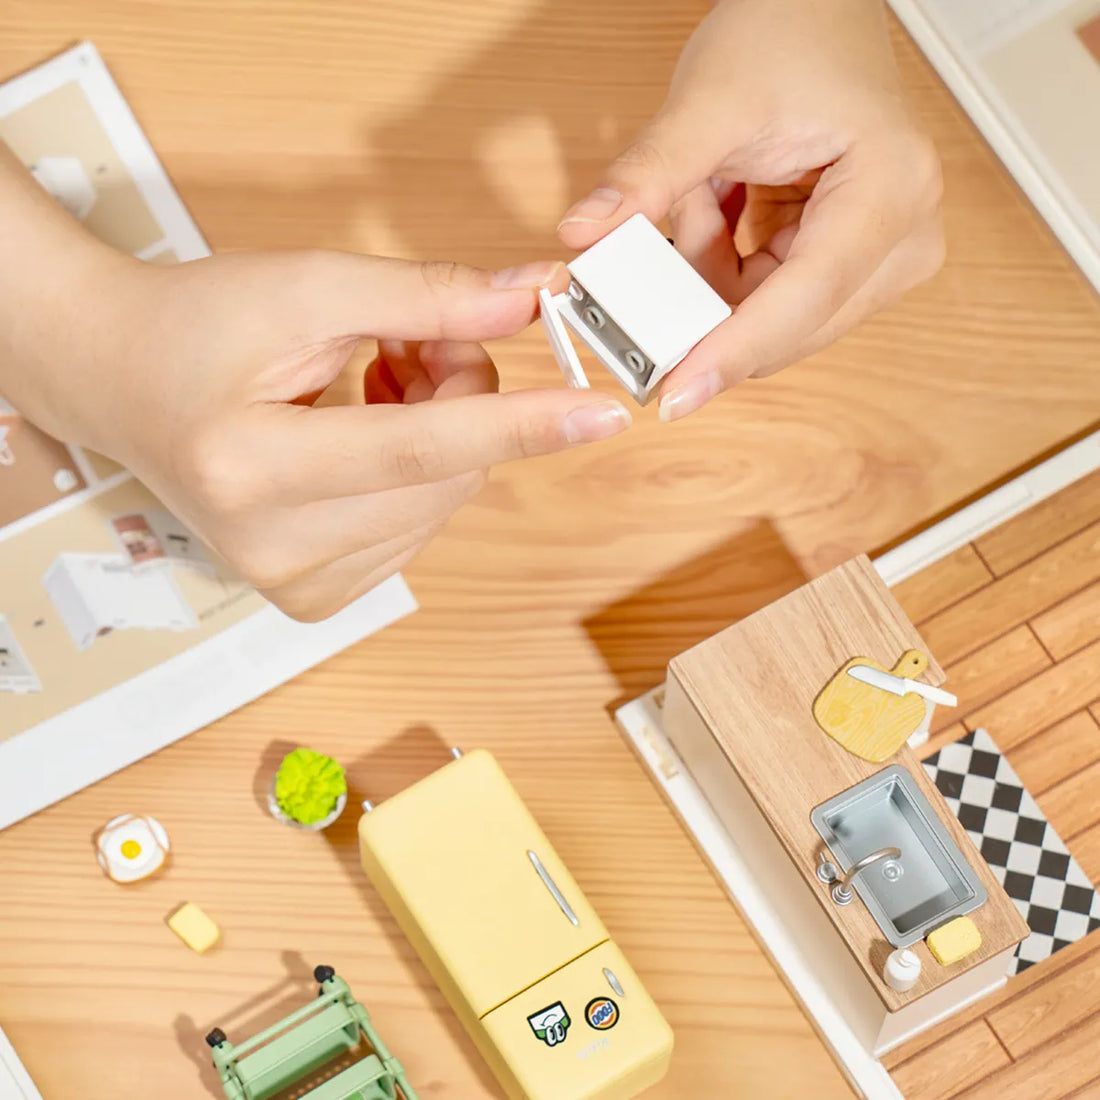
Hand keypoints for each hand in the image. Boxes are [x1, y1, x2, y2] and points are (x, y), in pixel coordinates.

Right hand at [0, 210, 631, 618]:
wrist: (122, 383)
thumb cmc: (198, 327)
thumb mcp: (309, 288)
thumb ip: (427, 298)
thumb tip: (530, 304)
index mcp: (250, 466)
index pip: (418, 451)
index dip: (518, 424)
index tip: (603, 416)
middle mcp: (270, 544)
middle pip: (444, 474)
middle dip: (462, 397)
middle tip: (418, 339)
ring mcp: (291, 583)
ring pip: (443, 503)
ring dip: (441, 434)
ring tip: (372, 382)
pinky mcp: (311, 597)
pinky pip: (417, 529)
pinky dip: (418, 476)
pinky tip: (366, 433)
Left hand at [558, 0, 944, 420]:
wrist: (817, 10)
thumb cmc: (790, 31)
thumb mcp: (709, 100)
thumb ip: (646, 177)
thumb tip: (584, 238)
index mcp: (891, 190)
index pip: (803, 298)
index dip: (732, 351)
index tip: (674, 394)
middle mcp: (902, 238)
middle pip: (785, 324)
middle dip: (708, 297)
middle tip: (664, 236)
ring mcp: (879, 259)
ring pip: (767, 322)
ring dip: (712, 275)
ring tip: (708, 192)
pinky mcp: (848, 268)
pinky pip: (763, 302)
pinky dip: (723, 268)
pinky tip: (722, 207)